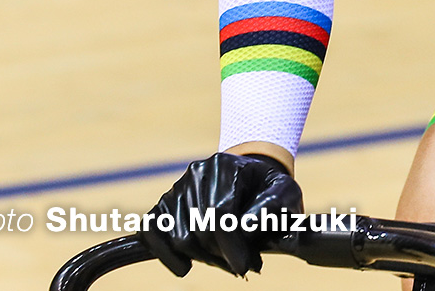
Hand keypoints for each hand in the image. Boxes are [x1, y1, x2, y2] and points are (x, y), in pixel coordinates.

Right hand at [140, 150, 301, 276]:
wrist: (250, 177)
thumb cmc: (268, 189)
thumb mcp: (284, 192)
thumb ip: (271, 207)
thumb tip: (245, 228)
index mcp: (227, 166)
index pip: (220, 212)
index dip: (231, 245)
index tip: (244, 267)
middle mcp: (197, 174)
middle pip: (198, 229)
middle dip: (221, 255)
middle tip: (241, 265)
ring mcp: (176, 189)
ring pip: (178, 237)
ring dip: (201, 257)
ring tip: (223, 259)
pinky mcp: (161, 205)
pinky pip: (151, 234)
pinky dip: (166, 255)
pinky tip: (186, 265)